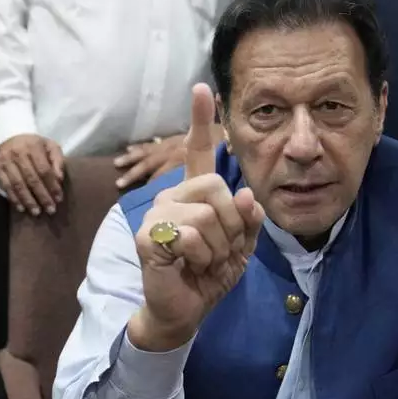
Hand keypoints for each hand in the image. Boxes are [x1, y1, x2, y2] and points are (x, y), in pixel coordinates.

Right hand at [0, 134, 64, 215]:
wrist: (10, 134)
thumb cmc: (34, 144)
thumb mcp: (50, 146)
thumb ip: (58, 160)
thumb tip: (59, 179)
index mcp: (33, 147)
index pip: (44, 170)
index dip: (52, 186)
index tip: (59, 198)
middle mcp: (18, 153)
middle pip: (32, 179)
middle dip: (42, 196)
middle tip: (50, 210)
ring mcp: (6, 161)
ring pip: (18, 184)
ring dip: (28, 200)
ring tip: (36, 212)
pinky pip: (6, 186)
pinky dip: (14, 198)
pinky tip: (21, 207)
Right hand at [127, 84, 264, 351]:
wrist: (185, 310)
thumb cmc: (208, 275)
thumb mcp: (241, 246)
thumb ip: (249, 219)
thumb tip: (248, 196)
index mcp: (194, 194)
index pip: (198, 151)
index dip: (201, 120)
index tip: (202, 88)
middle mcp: (172, 196)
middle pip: (217, 187)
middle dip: (231, 225)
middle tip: (219, 250)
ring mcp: (157, 214)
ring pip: (207, 215)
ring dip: (217, 247)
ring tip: (204, 262)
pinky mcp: (148, 236)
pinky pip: (191, 235)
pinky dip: (201, 257)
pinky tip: (189, 267)